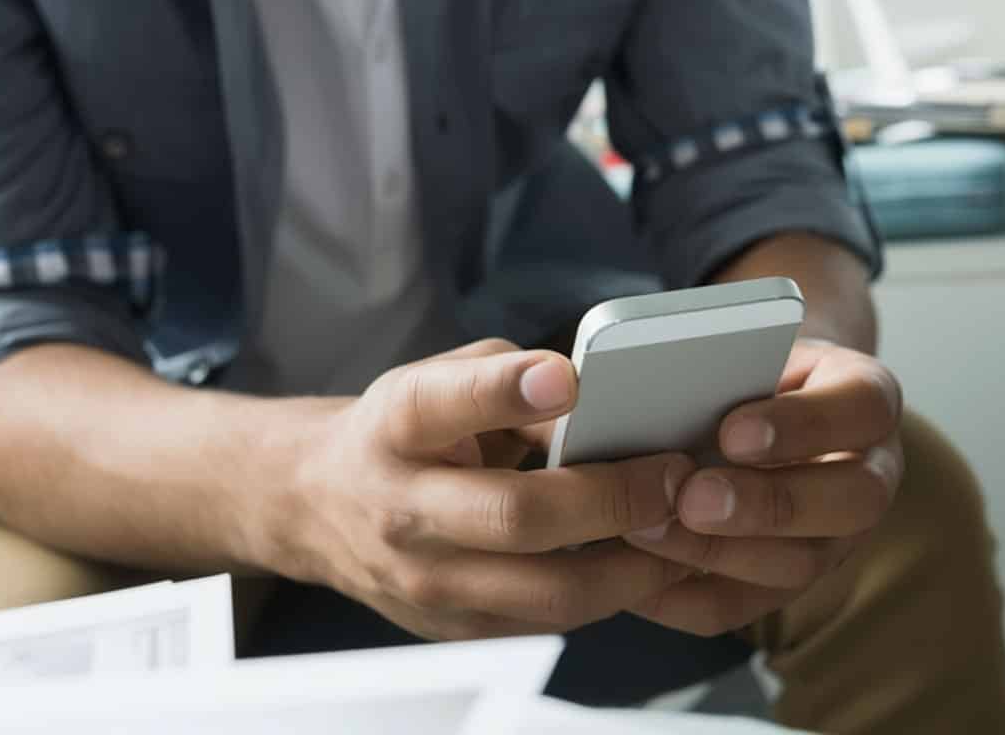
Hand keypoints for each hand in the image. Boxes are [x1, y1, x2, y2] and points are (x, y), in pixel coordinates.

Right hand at [282, 339, 698, 640]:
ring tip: (687, 534)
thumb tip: (603, 399)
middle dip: (613, 500)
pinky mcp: (455, 628)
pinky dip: (614, 597)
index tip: (568, 377)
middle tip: (674, 477)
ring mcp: (428, 581)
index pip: (445, 404)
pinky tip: (655, 566)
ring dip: (634, 566)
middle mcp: (405, 509)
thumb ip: (514, 383)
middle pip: (518, 517)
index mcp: (399, 426)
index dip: (507, 390)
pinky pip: (552, 622)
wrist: (317, 505)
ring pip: (550, 591)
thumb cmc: (401, 431)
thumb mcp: (440, 378)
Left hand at [623, 339, 904, 635]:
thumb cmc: (747, 368)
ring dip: (721, 552)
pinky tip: (636, 575)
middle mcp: (869, 473)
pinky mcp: (786, 581)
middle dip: (770, 504)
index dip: (803, 424)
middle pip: (854, 501)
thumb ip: (716, 364)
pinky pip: (743, 607)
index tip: (732, 432)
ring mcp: (836, 537)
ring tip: (649, 529)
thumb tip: (636, 386)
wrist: (756, 406)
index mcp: (867, 398)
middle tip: (693, 496)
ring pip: (801, 564)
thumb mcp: (746, 347)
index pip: (865, 407)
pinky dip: (686, 597)